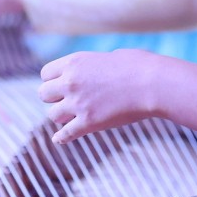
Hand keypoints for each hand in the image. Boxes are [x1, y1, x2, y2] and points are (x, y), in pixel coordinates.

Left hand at [39, 50, 196, 142]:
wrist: (152, 83)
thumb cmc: (139, 66)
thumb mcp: (110, 57)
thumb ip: (93, 67)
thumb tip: (93, 73)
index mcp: (74, 62)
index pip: (46, 74)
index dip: (53, 80)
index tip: (62, 85)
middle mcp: (70, 82)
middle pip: (43, 94)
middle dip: (54, 98)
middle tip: (66, 101)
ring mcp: (77, 104)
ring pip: (52, 115)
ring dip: (61, 116)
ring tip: (73, 116)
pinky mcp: (88, 123)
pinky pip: (65, 134)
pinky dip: (62, 137)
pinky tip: (60, 139)